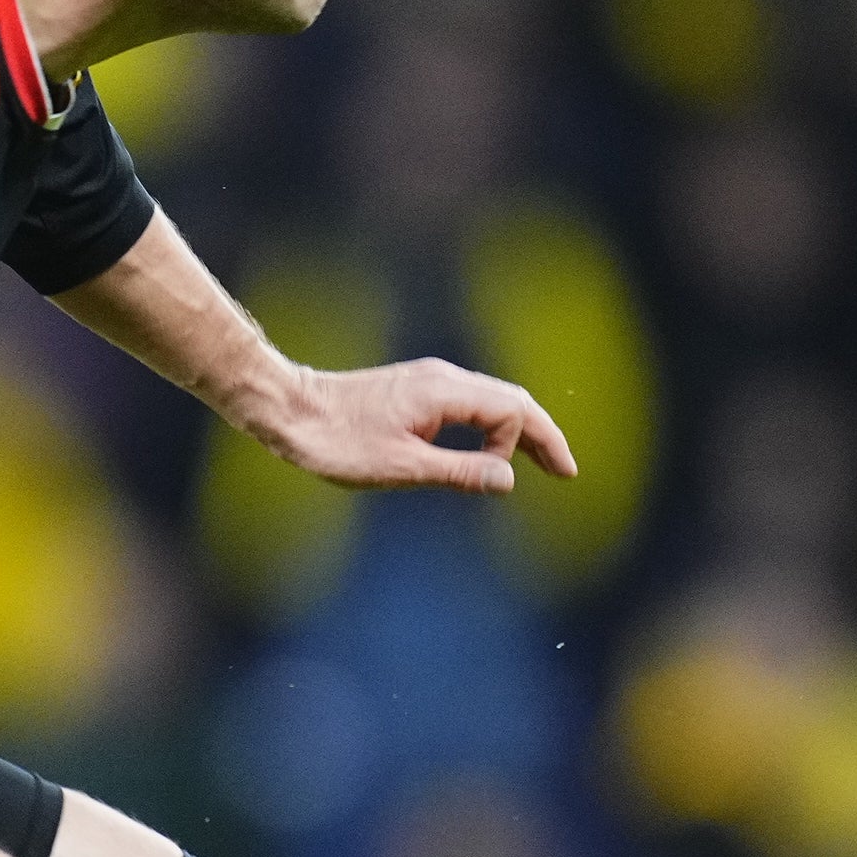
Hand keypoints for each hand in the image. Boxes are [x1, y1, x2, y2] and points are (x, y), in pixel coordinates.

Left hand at [261, 358, 575, 493]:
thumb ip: (458, 471)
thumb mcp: (402, 467)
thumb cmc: (337, 442)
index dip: (529, 445)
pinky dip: (490, 427)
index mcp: (444, 392)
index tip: (526, 478)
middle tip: (567, 471)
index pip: (512, 411)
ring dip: (518, 432)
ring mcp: (428, 382)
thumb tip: (508, 478)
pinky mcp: (414, 391)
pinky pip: (469, 405)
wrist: (289, 411)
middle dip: (542, 435)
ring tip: (539, 463)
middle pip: (512, 400)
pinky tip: (490, 450)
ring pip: (491, 401)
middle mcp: (442, 378)